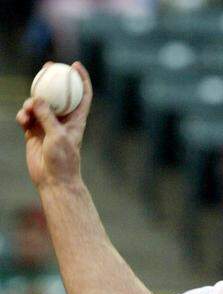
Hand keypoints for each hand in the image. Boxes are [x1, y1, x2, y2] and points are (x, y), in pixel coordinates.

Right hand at [16, 61, 92, 188]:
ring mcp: (48, 126)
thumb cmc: (63, 161)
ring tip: (28, 111)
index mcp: (76, 120)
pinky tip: (22, 119)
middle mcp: (63, 121)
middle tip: (46, 66)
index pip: (82, 96)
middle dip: (52, 79)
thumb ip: (48, 117)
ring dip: (31, 102)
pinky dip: (23, 115)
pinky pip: (27, 116)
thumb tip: (38, 98)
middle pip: (59, 94)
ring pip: (39, 104)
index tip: (76, 65)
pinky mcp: (34, 132)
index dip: (82, 79)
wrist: (53, 180)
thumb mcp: (57, 137)